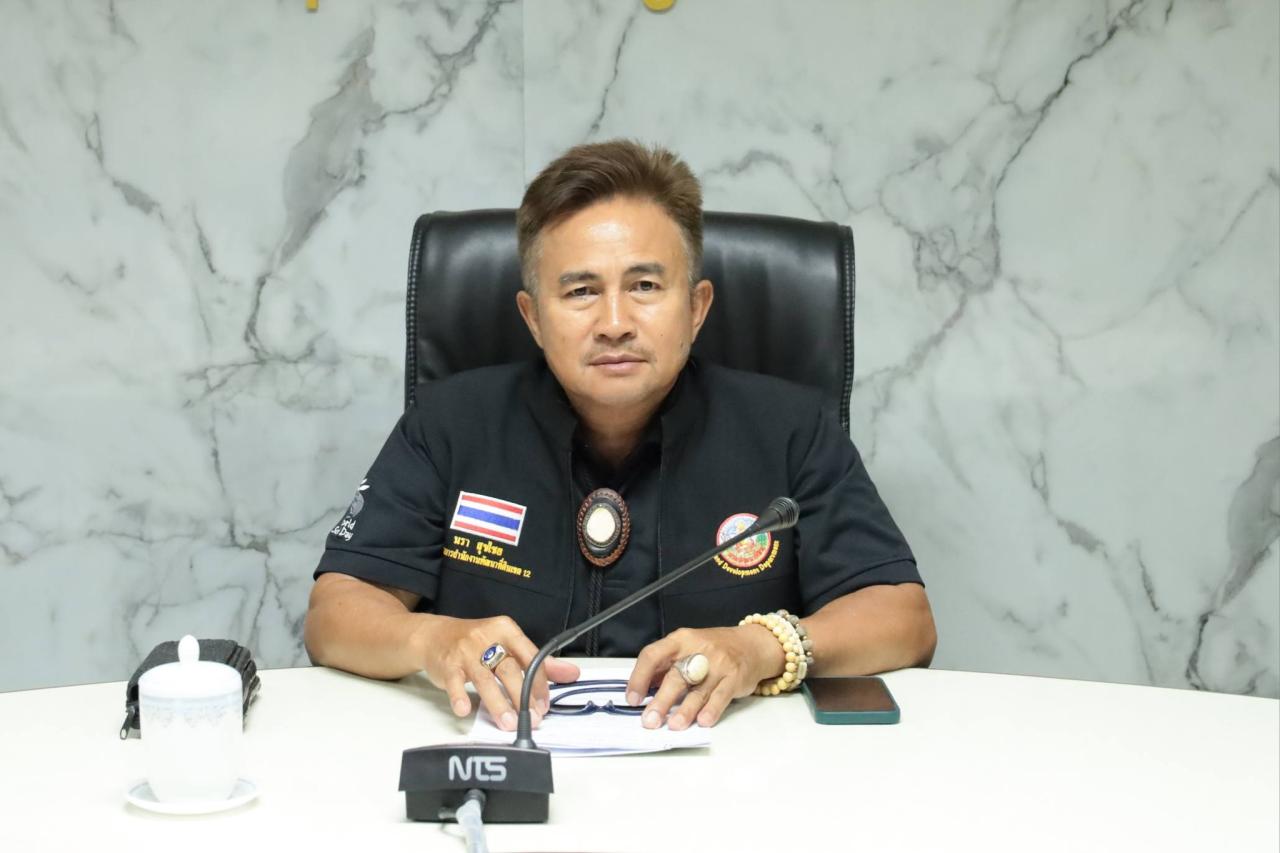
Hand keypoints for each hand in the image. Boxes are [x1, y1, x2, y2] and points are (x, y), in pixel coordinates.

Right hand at [416, 614, 579, 730]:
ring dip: (498, 703)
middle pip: (509, 669)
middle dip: (522, 696)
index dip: (539, 682)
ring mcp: (465, 651)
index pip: (530, 656)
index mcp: (506, 630)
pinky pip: (454, 683)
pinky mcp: (448, 665)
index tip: (545, 704)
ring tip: (508, 724)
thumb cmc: (477, 643)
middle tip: (533, 718)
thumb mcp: (508, 644)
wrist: (435, 636)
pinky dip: (459, 696)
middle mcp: (487, 638)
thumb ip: (537, 661)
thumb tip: (571, 673)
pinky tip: (465, 710)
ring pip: (485, 679)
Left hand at [625, 625, 783, 729]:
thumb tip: (642, 688)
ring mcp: (718, 664)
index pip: (653, 655)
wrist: (751, 645)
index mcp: (680, 640)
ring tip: (674, 725)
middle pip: (675, 676)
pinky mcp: (734, 677)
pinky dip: (711, 709)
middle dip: (661, 701)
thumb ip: (665, 666)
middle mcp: (698, 650)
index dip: (639, 677)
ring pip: (698, 690)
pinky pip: (721, 696)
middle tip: (649, 720)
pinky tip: (703, 721)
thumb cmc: (714, 649)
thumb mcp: (686, 647)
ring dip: (685, 710)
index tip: (633, 698)